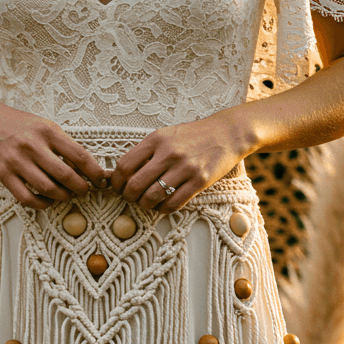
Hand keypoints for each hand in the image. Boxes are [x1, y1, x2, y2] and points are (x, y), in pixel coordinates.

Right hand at [0, 102, 111, 209]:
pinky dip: (42, 204)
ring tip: (68, 195)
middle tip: (85, 191)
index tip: (101, 181)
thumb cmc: (22, 126)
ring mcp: (17, 161)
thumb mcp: (45, 126)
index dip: (95, 172)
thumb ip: (64, 145)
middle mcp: (32, 146)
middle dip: (81, 188)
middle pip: (65, 175)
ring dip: (63, 196)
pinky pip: (27, 198)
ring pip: (48, 189)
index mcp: (48, 131)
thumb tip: (87, 169)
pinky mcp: (4, 175)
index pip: (80, 156)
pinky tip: (49, 200)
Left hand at [110, 113, 253, 212]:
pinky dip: (163, 209)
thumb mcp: (166, 135)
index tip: (119, 187)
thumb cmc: (192, 137)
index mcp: (156, 140)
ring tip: (147, 202)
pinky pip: (173, 204)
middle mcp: (168, 153)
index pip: (124, 166)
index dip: (117, 182)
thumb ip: (146, 152)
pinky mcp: (199, 181)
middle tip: (132, 198)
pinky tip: (163, 206)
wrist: (226, 133)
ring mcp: (184, 168)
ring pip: (152, 197)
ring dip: (145, 205)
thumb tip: (123, 174)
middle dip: (129, 197)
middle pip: (135, 185)